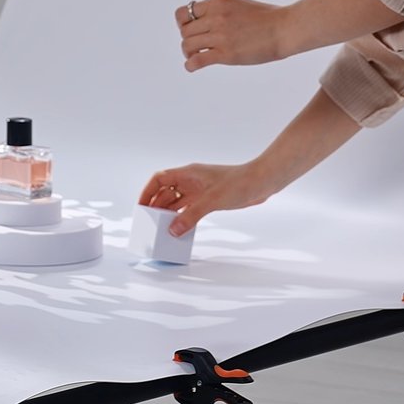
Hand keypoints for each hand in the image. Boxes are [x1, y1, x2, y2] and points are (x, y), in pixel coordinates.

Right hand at [139, 162, 276, 236]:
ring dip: (170, 213)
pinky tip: (181, 228)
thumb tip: (173, 230)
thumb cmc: (240, 182)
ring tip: (162, 228)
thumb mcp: (212, 200)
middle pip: (166, 191)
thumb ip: (191, 215)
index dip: (147, 192)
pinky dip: (183, 217)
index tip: (142, 207)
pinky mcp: (210, 199)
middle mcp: (192, 180)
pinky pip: (190, 208)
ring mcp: (201, 190)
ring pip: (178, 201)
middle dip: (156, 206)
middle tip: (150, 223)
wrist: (262, 182)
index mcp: (188, 173)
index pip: (159, 179)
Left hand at [175, 0, 290, 71]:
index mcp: (218, 2)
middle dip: (188, 40)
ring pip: (187, 45)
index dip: (184, 24)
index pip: (184, 13)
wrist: (285, 28)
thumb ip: (219, 11)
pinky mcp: (226, 53)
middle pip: (184, 31)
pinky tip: (192, 67)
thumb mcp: (238, 5)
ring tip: (196, 57)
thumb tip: (205, 22)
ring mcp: (220, 35)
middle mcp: (215, 17)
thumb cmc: (267, 18)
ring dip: (188, 53)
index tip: (192, 31)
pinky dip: (190, 65)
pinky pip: (197, 60)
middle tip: (196, 47)